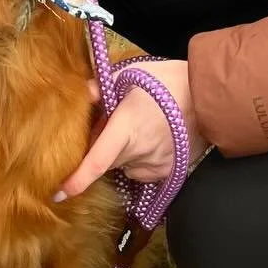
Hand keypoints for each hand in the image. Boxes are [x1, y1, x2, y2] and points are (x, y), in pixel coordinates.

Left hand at [56, 60, 205, 200]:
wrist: (208, 95)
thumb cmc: (168, 81)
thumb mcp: (132, 74)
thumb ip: (103, 86)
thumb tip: (84, 94)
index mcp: (125, 128)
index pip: (96, 162)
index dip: (76, 180)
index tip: (58, 193)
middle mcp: (139, 152)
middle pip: (108, 160)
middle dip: (104, 147)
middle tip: (113, 123)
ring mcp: (155, 165)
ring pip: (125, 166)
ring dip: (124, 153)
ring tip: (139, 127)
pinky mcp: (168, 171)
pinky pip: (143, 170)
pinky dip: (141, 158)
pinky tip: (153, 138)